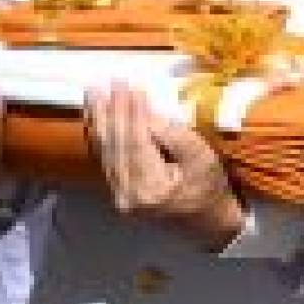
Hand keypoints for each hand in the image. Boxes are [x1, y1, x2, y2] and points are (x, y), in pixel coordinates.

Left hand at [84, 82, 244, 251]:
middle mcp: (129, 194)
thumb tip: (146, 114)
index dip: (131, 113)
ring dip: (99, 120)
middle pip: (116, 145)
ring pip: (105, 151)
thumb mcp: (200, 156)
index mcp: (152, 187)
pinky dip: (99, 136)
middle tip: (108, 83)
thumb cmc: (209, 186)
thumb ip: (172, 135)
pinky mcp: (117, 192)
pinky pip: (104, 159)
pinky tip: (96, 118)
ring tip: (94, 94)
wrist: (207, 220)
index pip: (136, 141)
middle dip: (112, 111)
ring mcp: (119, 195)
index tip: (129, 86)